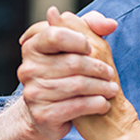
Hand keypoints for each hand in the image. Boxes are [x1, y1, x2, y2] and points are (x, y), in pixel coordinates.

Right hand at [14, 6, 119, 139]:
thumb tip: (110, 24)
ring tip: (112, 89)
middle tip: (110, 74)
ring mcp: (33, 93)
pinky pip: (76, 106)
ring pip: (77, 85)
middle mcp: (28, 69)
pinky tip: (103, 104)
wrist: (48, 113)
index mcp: (32, 47)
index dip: (78, 40)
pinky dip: (95, 104)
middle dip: (97, 68)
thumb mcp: (77, 45)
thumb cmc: (66, 72)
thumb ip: (92, 27)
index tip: (91, 48)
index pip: (55, 35)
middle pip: (72, 63)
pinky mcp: (42, 115)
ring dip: (100, 87)